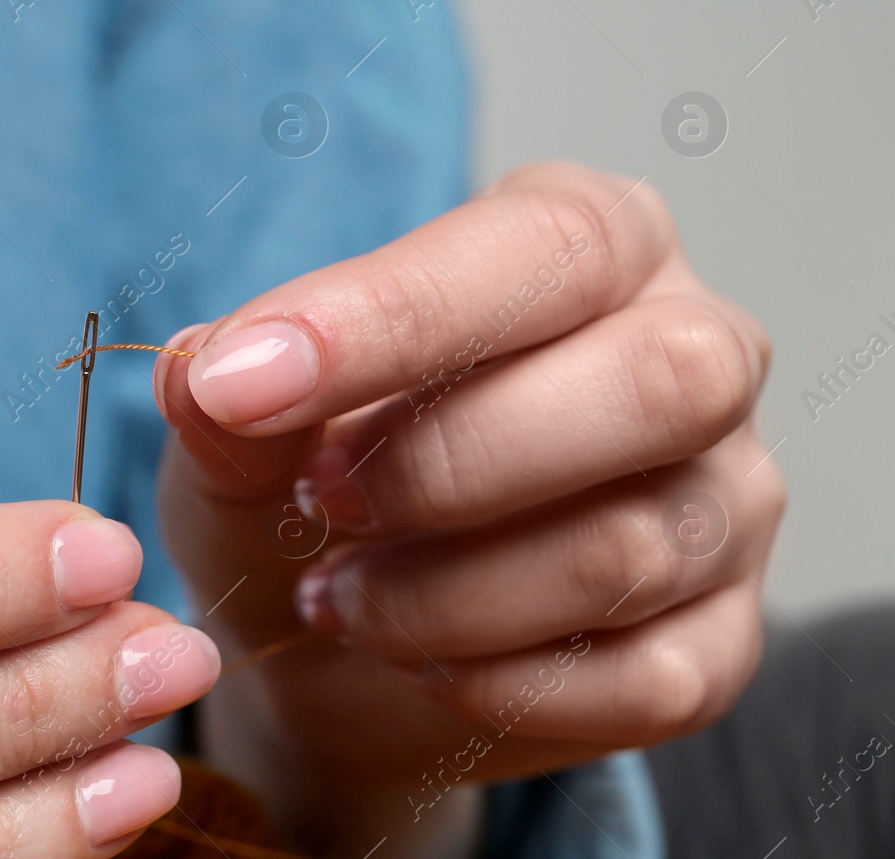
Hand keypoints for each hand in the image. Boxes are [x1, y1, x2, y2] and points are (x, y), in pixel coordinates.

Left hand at [152, 163, 781, 854]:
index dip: (391, 316)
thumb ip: (226, 391)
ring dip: (444, 595)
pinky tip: (417, 662)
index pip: (545, 245)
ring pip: (632, 548)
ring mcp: (728, 503)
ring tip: (338, 596)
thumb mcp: (240, 427)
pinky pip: (646, 679)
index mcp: (592, 243)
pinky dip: (500, 686)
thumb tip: (200, 375)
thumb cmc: (307, 482)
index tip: (241, 385)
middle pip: (661, 379)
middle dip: (452, 460)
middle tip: (316, 498)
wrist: (336, 640)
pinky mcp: (723, 640)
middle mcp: (694, 350)